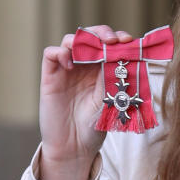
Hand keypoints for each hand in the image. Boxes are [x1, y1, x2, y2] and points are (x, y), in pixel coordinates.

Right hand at [39, 25, 134, 179]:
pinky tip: (71, 63)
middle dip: (102, 33)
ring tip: (94, 48)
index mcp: (101, 69)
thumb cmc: (94, 126)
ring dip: (82, 39)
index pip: (108, 44)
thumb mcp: (110, 99)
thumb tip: (127, 56)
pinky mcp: (50, 76)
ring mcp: (66, 69)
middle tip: (112, 39)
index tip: (128, 41)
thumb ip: (114, 77)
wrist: (74, 147)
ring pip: (70, 40)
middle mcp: (84, 66)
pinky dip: (61, 52)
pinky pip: (51, 54)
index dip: (118, 39)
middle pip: (90, 36)